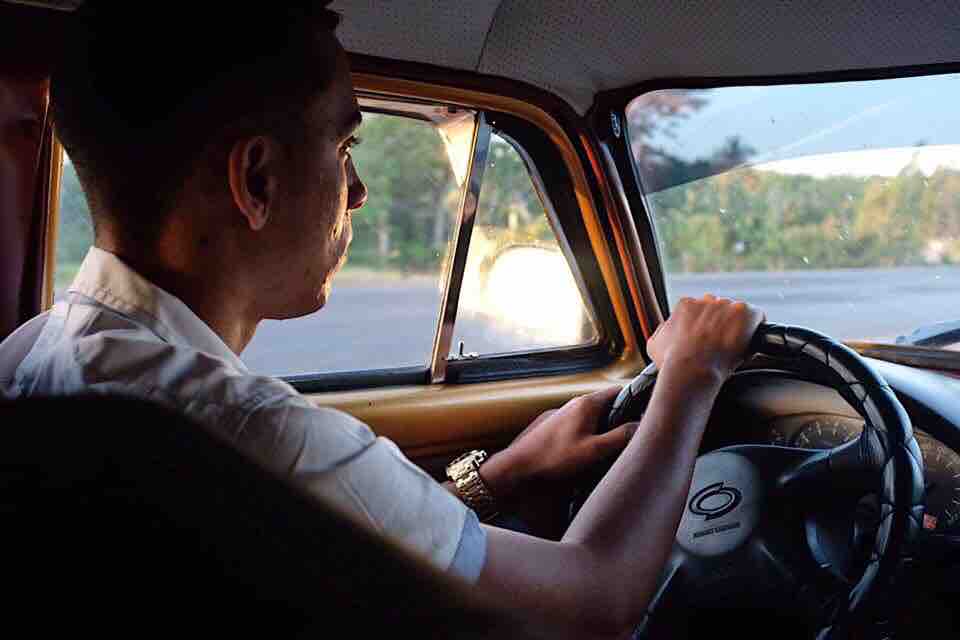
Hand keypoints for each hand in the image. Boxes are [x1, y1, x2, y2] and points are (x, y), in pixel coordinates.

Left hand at [481, 387, 637, 499]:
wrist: (518, 466)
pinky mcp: (555, 426)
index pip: (621, 392)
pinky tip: (593, 451)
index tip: (651, 411)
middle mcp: (575, 404)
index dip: (638, 400)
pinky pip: (581, 425)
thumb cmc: (554, 457)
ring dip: (607, 427)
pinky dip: (592, 434)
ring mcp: (564, 414)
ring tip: (617, 445)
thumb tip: (644, 425)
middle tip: (637, 433)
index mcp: (587, 404)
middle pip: (609, 404)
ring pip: (594, 416)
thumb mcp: (594, 450)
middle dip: (623, 417)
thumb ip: (621, 437)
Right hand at [647, 294, 764, 380]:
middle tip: (721, 343)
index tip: (707, 338)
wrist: (691, 368)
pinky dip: (756, 327)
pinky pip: (757, 316)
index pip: (700, 308)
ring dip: (738, 327)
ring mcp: (728, 305)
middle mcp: (707, 300)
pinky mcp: (746, 313)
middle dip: (721, 323)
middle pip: (720, 308)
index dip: (705, 325)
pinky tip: (751, 340)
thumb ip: (662, 332)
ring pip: (738, 312)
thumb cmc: (672, 362)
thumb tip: (665, 329)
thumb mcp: (654, 345)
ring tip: (734, 345)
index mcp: (686, 305)